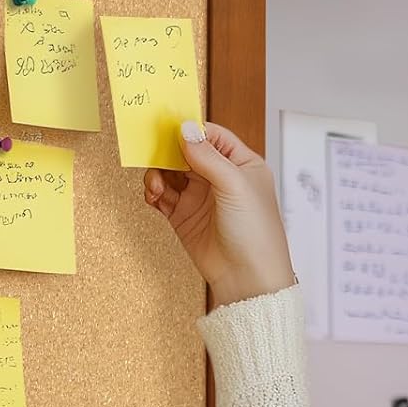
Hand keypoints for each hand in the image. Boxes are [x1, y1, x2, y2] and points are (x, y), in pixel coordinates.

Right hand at [144, 121, 295, 308]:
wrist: (247, 278)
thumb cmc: (255, 232)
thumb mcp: (235, 185)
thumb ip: (208, 156)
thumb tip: (185, 129)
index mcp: (241, 164)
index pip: (211, 136)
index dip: (190, 130)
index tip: (168, 128)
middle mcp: (220, 178)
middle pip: (185, 153)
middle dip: (167, 152)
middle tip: (152, 154)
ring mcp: (201, 198)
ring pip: (171, 174)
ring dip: (158, 174)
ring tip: (156, 185)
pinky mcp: (184, 217)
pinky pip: (163, 197)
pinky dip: (154, 193)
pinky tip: (153, 196)